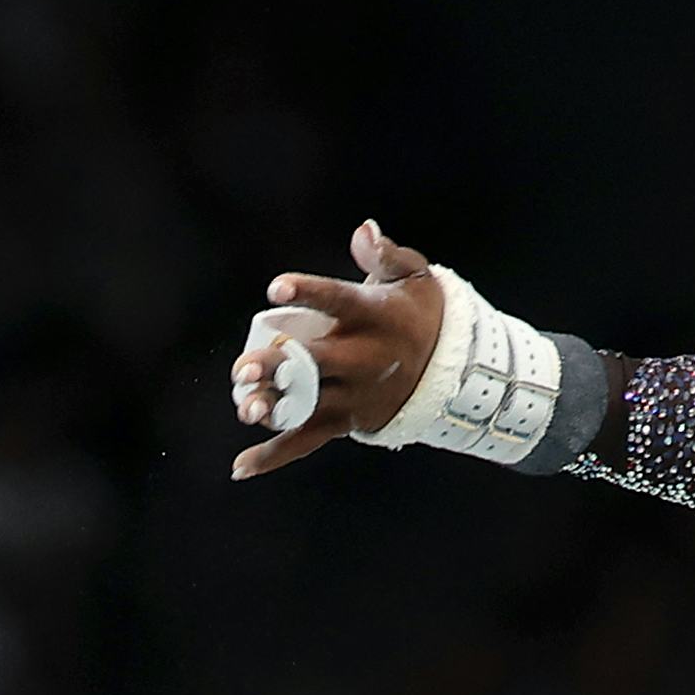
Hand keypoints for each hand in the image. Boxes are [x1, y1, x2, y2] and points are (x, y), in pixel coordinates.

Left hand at [227, 221, 444, 479]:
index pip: (340, 301)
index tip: (276, 287)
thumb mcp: (413, 276)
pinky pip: (308, 441)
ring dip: (274, 408)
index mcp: (376, 316)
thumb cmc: (419, 310)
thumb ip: (384, 254)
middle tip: (245, 366)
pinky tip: (240, 466)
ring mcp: (356, 393)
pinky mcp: (348, 420)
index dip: (308, 292)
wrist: (454, 367)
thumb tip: (363, 228)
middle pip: (317, 364)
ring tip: (246, 407)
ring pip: (310, 404)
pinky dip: (274, 456)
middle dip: (280, 367)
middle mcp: (366, 358)